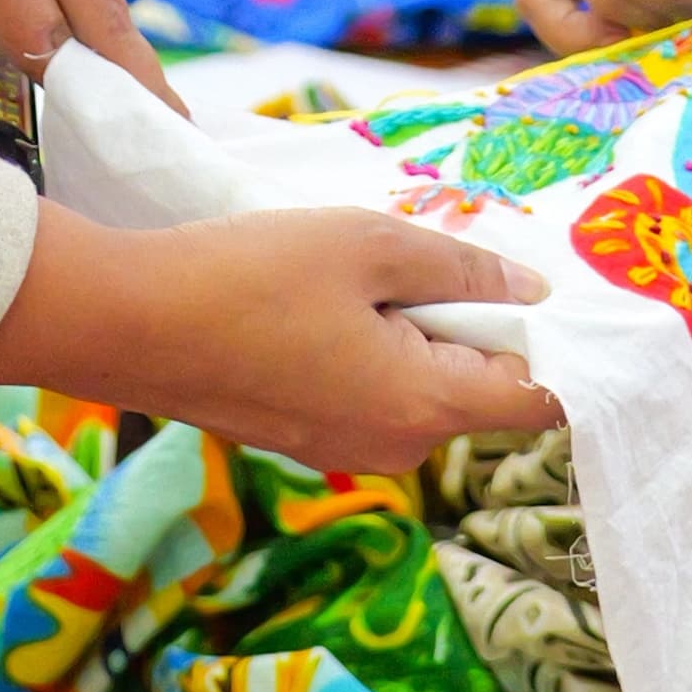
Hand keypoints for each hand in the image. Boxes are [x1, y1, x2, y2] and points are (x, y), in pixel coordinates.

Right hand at [0, 204, 561, 472]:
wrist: (130, 322)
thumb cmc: (252, 276)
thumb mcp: (367, 243)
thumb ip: (460, 266)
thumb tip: (533, 291)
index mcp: (424, 406)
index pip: (538, 396)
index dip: (561, 342)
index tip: (556, 284)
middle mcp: (395, 448)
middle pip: (477, 386)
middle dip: (473, 317)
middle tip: (438, 241)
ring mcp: (345, 450)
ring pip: (420, 384)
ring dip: (417, 325)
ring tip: (369, 259)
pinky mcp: (303, 437)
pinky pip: (370, 390)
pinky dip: (371, 344)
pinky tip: (326, 291)